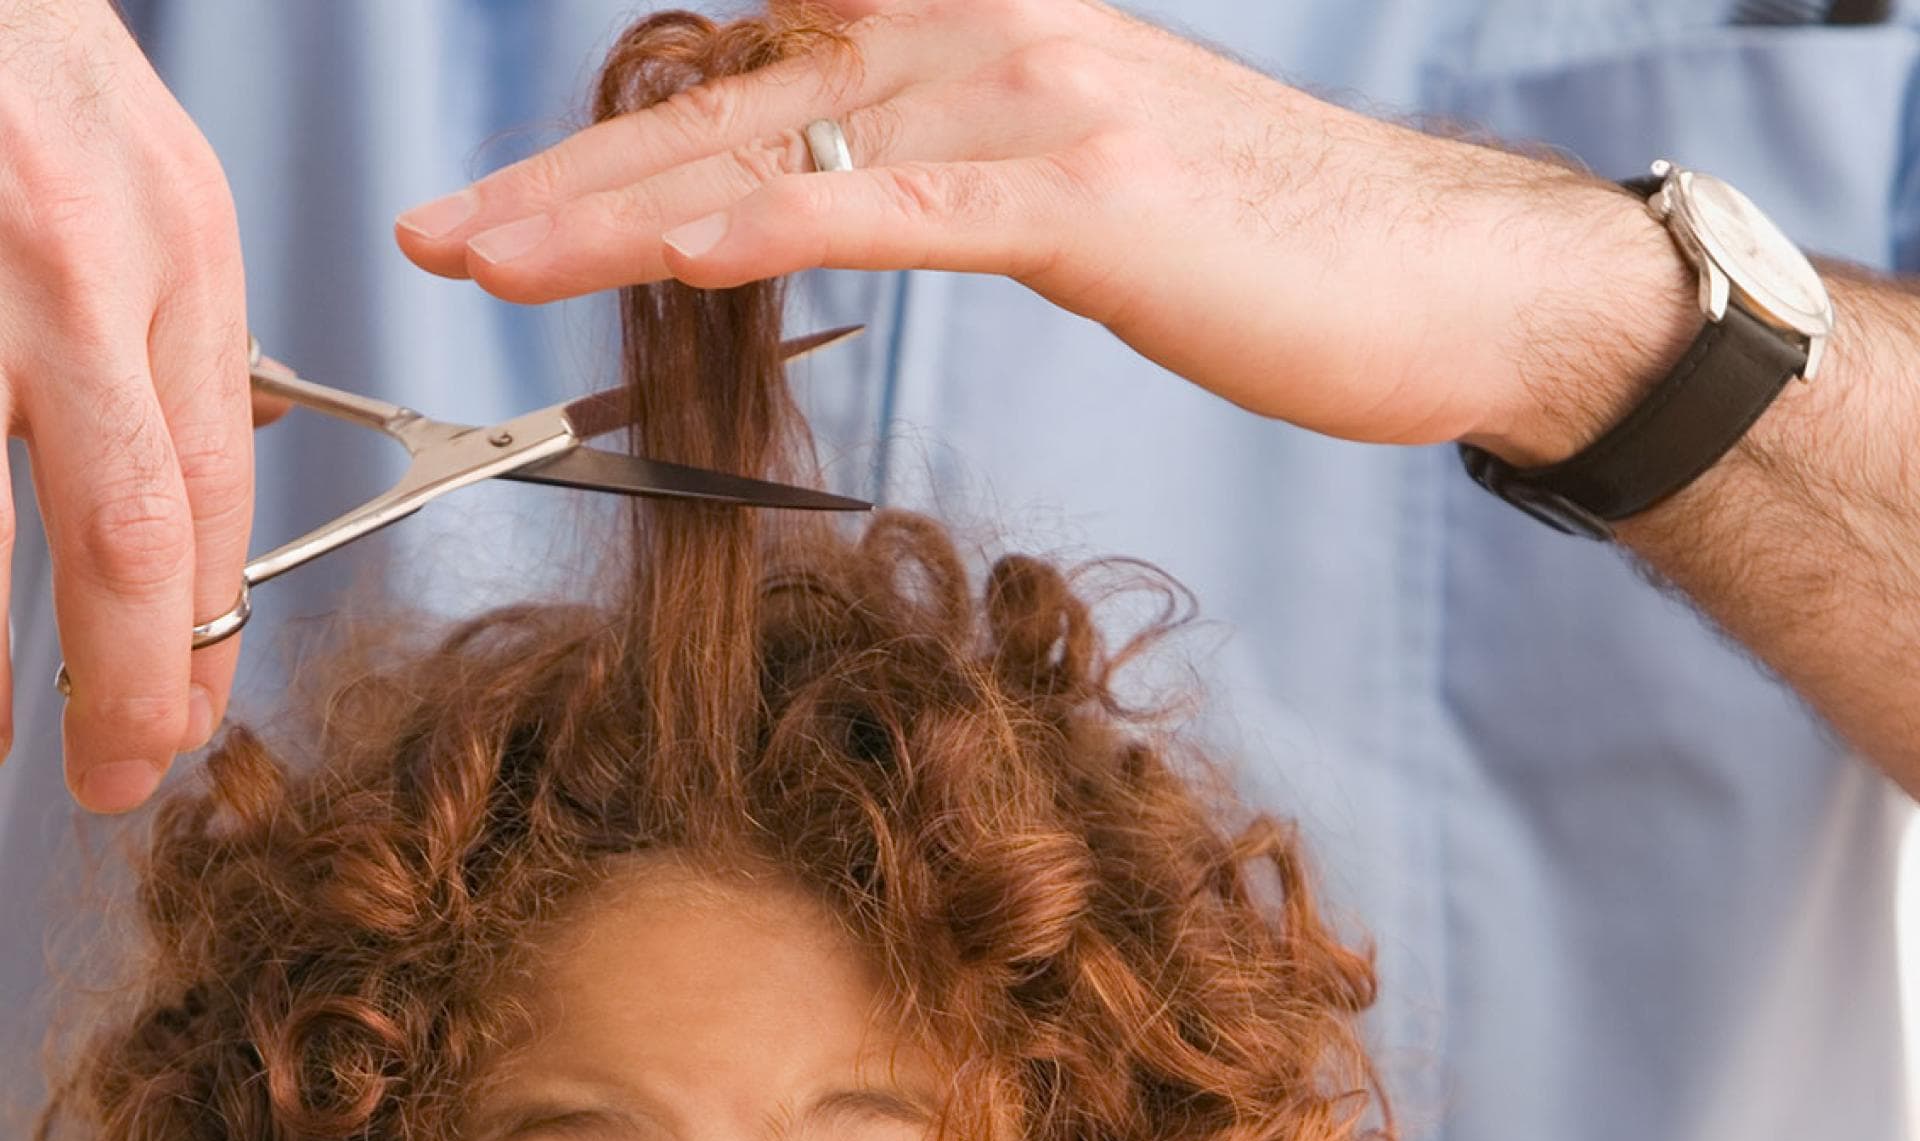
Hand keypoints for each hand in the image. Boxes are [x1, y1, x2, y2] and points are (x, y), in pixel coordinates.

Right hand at [0, 0, 292, 812]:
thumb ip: (166, 344)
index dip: (203, 635)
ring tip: (0, 741)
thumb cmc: (14, 65)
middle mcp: (73, 264)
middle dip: (124, 683)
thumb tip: (173, 522)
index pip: (214, 494)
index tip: (186, 723)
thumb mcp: (142, 188)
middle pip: (124, 531)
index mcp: (177, 248)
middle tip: (115, 777)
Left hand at [394, 0, 1645, 461]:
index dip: (621, 133)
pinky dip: (776, 222)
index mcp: (972, 31)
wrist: (1444, 275)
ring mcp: (1031, 99)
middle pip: (727, 100)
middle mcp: (981, 29)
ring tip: (480, 260)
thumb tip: (863, 200)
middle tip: (435, 235)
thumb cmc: (1267, 251)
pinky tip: (666, 250)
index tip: (511, 204)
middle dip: (563, 179)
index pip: (755, 72)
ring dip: (613, 209)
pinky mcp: (1081, 191)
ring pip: (778, 147)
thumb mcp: (1081, 194)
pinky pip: (894, 205)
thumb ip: (959, 177)